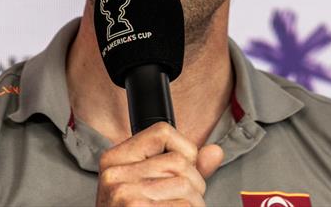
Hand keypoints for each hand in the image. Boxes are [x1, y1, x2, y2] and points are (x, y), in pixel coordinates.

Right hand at [96, 122, 223, 206]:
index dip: (184, 150)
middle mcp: (116, 174)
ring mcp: (125, 195)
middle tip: (177, 204)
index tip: (181, 171)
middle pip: (180, 163)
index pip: (162, 132)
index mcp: (115, 160)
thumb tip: (215, 152)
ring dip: (194, 205)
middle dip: (193, 186)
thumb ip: (182, 168)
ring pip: (188, 187)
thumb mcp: (145, 188)